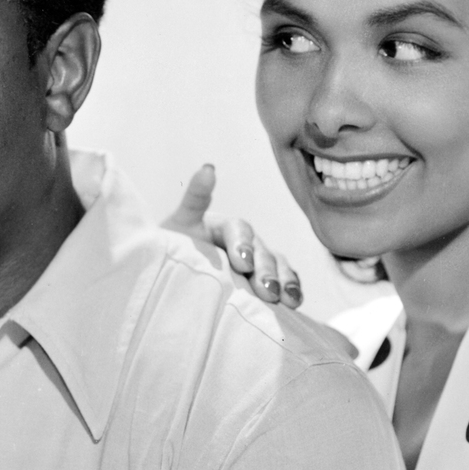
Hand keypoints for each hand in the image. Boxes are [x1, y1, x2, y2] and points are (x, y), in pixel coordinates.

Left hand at [160, 165, 301, 306]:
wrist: (172, 276)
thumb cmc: (175, 247)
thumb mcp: (180, 224)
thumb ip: (195, 198)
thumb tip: (209, 167)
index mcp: (226, 227)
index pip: (240, 230)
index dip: (243, 245)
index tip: (242, 263)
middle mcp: (247, 242)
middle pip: (262, 251)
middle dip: (266, 271)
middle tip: (267, 290)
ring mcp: (259, 261)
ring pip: (278, 266)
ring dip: (285, 281)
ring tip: (288, 300)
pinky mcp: (266, 280)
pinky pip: (285, 282)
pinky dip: (293, 290)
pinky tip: (295, 302)